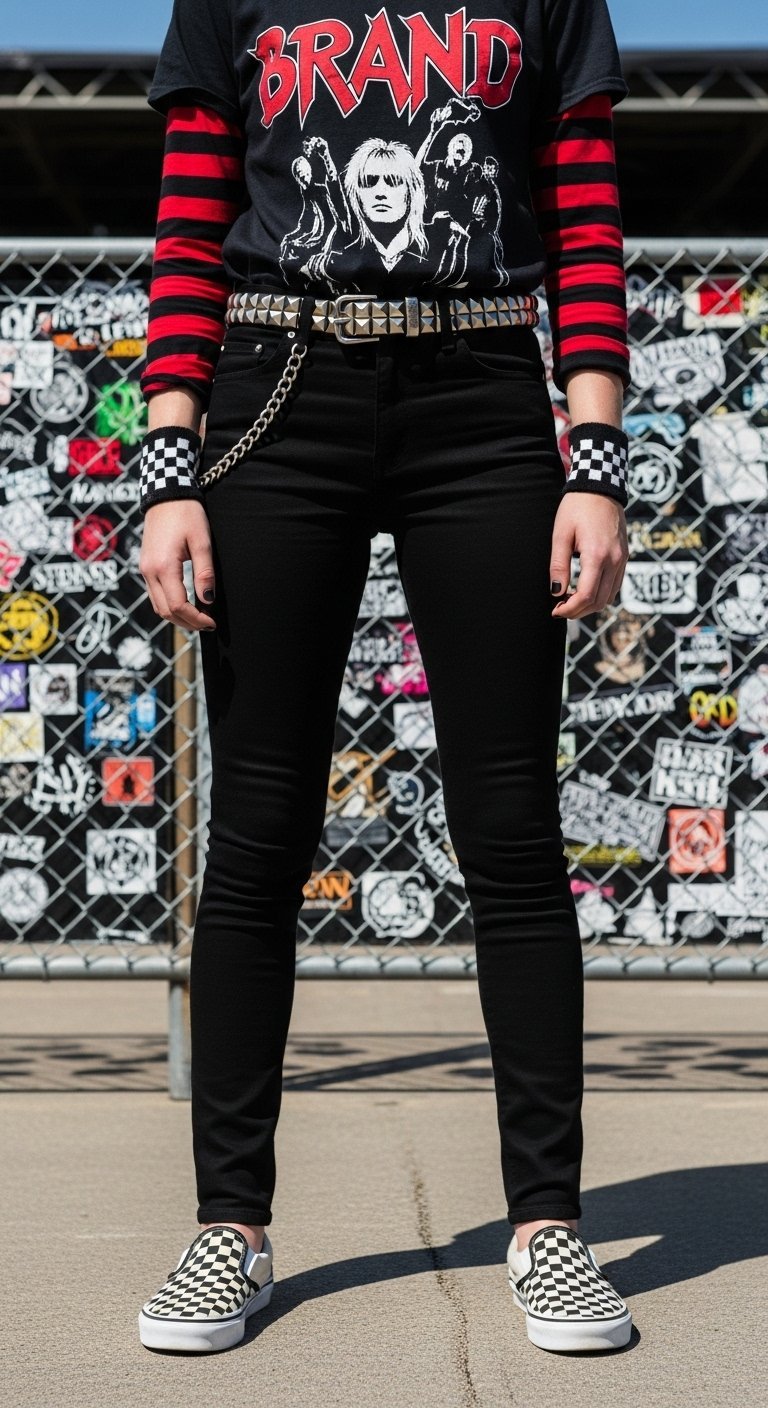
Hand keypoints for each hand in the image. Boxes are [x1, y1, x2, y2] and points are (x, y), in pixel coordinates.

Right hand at [139, 500, 215, 630]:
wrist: (166, 496)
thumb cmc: (187, 515)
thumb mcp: (202, 542)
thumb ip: (204, 573)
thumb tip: (208, 600)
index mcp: (164, 566)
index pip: (178, 605)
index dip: (196, 619)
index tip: (212, 622)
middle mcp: (150, 571)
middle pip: (165, 611)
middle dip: (187, 623)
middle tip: (207, 625)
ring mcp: (145, 570)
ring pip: (158, 606)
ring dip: (177, 617)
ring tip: (198, 618)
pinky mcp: (145, 567)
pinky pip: (155, 595)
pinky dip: (169, 606)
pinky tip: (186, 605)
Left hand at [549, 494, 626, 619]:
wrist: (600, 489)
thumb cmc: (577, 508)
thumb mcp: (561, 535)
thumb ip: (558, 565)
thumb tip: (556, 591)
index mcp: (597, 555)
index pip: (586, 595)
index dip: (569, 609)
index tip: (555, 610)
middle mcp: (614, 560)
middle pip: (599, 602)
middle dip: (578, 611)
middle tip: (560, 609)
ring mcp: (622, 559)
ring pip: (609, 597)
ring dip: (590, 605)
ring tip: (570, 600)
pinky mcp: (624, 557)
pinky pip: (615, 586)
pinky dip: (600, 594)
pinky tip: (584, 590)